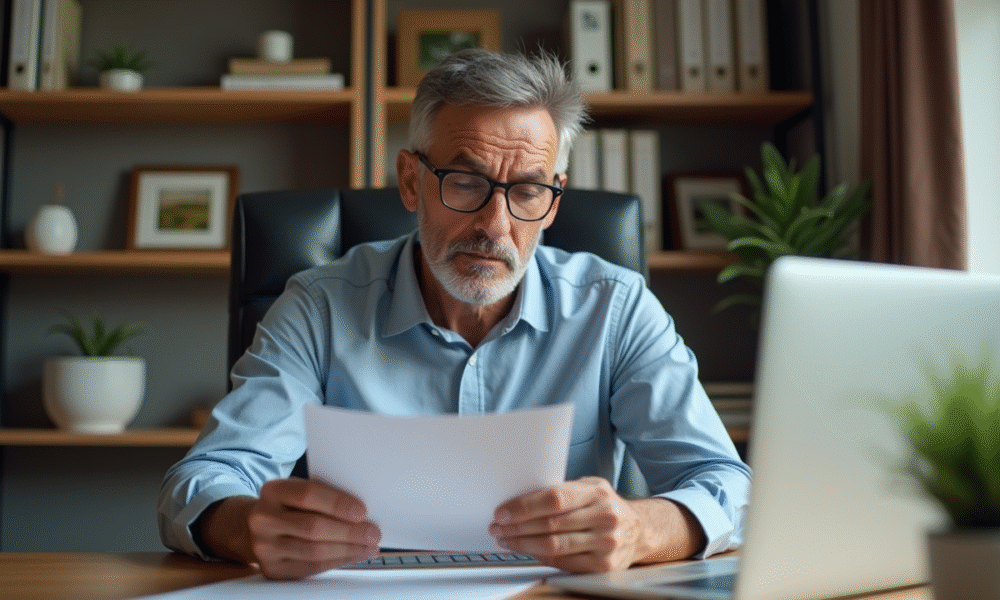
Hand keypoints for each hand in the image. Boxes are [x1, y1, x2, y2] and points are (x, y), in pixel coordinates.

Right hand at [199, 478, 380, 578]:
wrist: (257, 527)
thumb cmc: (289, 506)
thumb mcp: (298, 491)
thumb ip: (324, 496)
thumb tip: (363, 511)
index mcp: (272, 491)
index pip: (308, 494)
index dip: (337, 503)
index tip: (362, 511)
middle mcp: (263, 518)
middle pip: (313, 527)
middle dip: (349, 532)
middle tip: (373, 533)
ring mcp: (264, 547)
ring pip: (314, 552)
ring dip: (348, 550)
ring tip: (369, 546)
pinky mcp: (272, 569)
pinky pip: (311, 568)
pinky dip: (337, 562)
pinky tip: (353, 555)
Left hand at [488, 476, 644, 571]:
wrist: (639, 530)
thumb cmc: (606, 506)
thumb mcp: (590, 487)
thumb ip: (562, 490)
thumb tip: (522, 499)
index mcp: (597, 492)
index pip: (555, 499)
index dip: (524, 506)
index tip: (503, 511)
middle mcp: (604, 517)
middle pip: (550, 524)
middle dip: (517, 527)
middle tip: (498, 526)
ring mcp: (605, 543)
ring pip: (553, 546)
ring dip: (523, 544)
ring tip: (506, 539)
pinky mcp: (603, 565)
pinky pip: (562, 562)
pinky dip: (539, 557)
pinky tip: (528, 550)